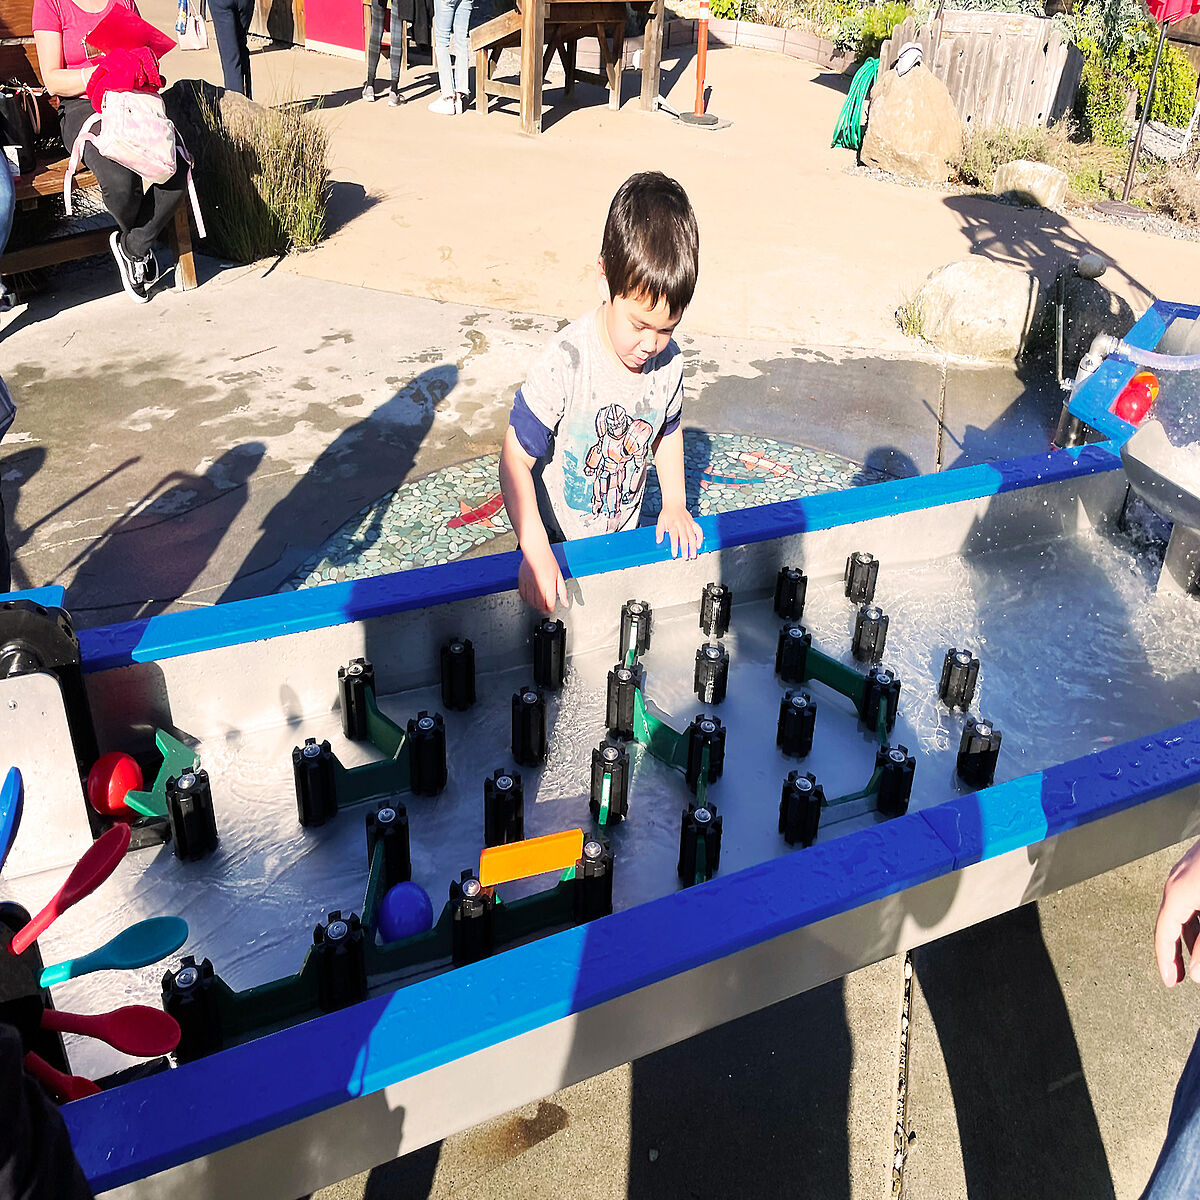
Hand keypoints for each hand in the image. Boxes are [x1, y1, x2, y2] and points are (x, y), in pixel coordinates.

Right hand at [518, 546, 568, 613]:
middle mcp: (539, 585)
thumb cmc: (548, 561)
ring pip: (531, 601)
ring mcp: (529, 583)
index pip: (550, 603)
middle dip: (543, 609)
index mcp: (549, 584)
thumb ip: (562, 591)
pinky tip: (530, 598)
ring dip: (535, 605)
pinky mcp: (522, 581)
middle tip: (545, 608)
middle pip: (539, 604)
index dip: (551, 609)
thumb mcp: (559, 576)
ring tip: (538, 604)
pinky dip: (526, 599)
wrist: (536, 551)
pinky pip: (523, 595)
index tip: (551, 609)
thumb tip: (565, 603)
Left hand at [656, 502, 702, 559]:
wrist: (674, 503)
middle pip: (684, 538)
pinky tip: (699, 545)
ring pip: (692, 536)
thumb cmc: (667, 513)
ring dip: (693, 546)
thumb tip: (659, 540)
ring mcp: (688, 524)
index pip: (674, 537)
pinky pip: (698, 531)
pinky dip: (700, 538)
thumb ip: (659, 531)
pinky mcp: (693, 523)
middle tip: (686, 557)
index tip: (675, 554)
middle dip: (685, 549)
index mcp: (673, 524)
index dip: (674, 546)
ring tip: (693, 554)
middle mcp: (681, 524)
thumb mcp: (660, 521)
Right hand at [1154, 839, 1199, 986]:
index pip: (1163, 934)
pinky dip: (1197, 919)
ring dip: (1190, 935)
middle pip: (1171, 922)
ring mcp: (1188, 871)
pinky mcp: (1199, 867)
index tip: (1169, 982)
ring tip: (1197, 955)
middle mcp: (1177, 881)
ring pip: (1183, 910)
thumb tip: (1195, 972)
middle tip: (1178, 975)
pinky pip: (1191, 898)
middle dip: (1176, 951)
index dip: (1165, 961)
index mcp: (1178, 893)